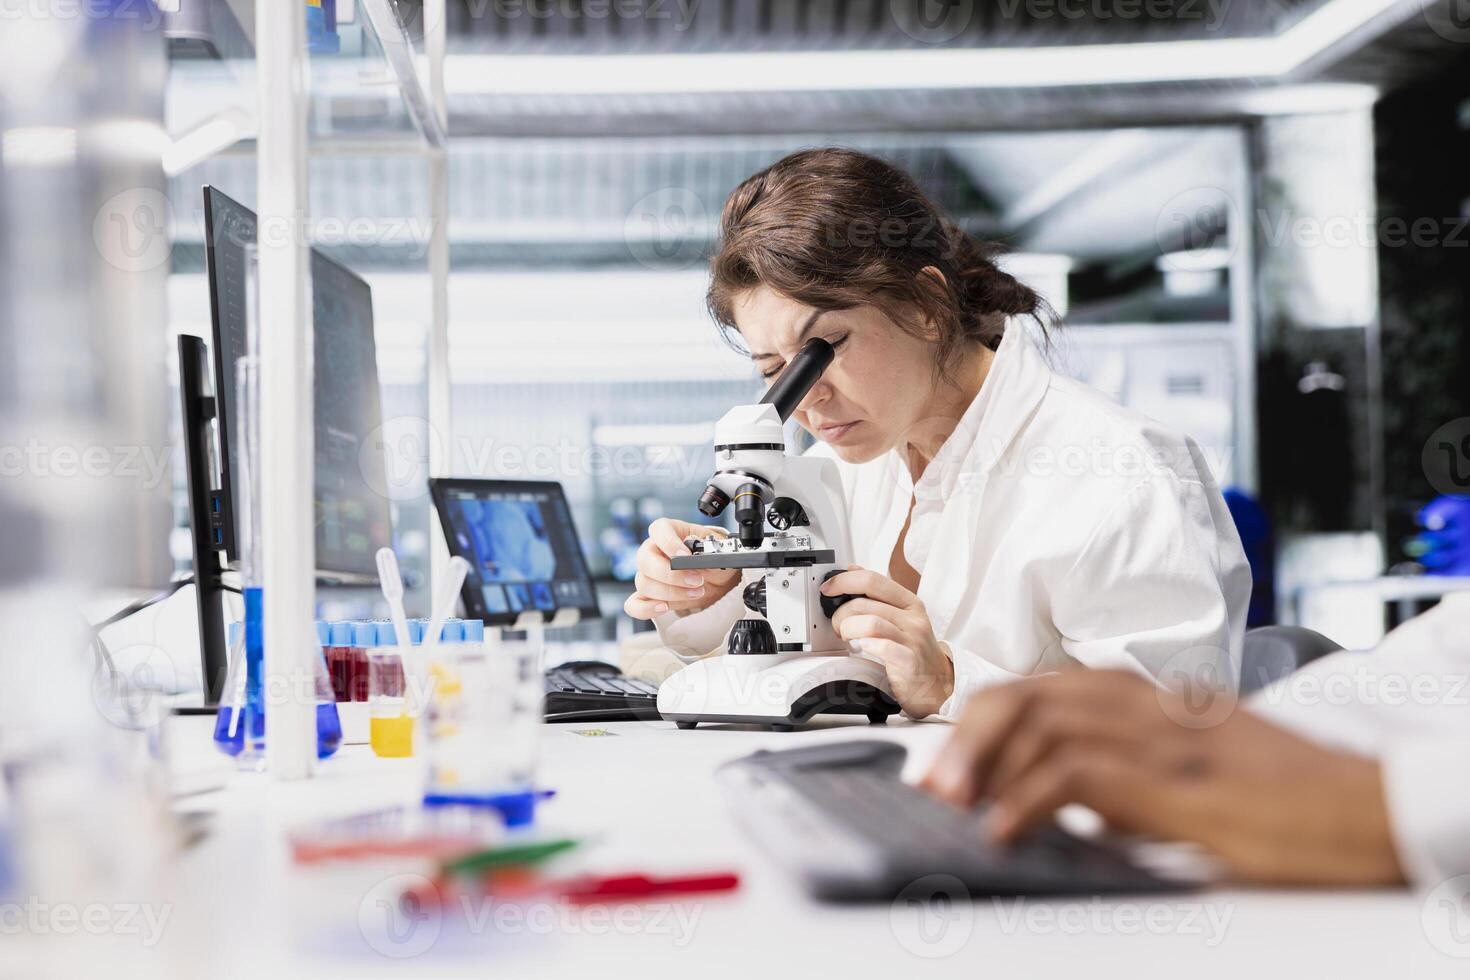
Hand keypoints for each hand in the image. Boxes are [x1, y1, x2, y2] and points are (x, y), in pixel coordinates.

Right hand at [623, 519, 740, 619]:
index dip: (668, 542)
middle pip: (644, 559)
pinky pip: (634, 604)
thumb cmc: (715, 561)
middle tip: (696, 581)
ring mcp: (648, 574)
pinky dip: (646, 608)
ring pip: (643, 583)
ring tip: (696, 592)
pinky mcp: (648, 596)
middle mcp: (654, 551)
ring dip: (670, 592)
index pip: (659, 529)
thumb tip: (696, 545)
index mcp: (671, 532)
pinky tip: (664, 608)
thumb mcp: (720, 552)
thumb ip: (709, 550)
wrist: (718, 582)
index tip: (685, 556)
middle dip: (670, 574)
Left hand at [820, 565, 953, 717]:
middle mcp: (913, 618)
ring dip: (848, 629)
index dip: (844, 581)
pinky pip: (885, 648)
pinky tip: (861, 647)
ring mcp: (913, 640)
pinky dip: (867, 645)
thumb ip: (877, 594)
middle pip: (865, 603)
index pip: (873, 580)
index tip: (827, 589)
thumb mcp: (900, 616)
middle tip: (837, 625)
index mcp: (909, 602)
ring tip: (846, 638)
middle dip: (841, 613)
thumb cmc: (913, 648)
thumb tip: (852, 570)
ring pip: (871, 623)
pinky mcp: (910, 662)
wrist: (936, 682)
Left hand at [920, 671, 1403, 886]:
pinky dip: (1029, 799)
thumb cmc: (1284, 794)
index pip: (1038, 690)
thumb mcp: (1187, 768)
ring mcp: (1159, 734)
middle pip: (1027, 695)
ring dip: (985, 766)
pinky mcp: (1175, 779)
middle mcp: (1144, 702)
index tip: (945, 767)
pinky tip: (1007, 830)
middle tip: (935, 786)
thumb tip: (1059, 797)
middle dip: (968, 737)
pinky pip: (1080, 773)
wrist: (1364, 807)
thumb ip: (1126, 768)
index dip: (980, 725)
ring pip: (1042, 722)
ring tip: (956, 807)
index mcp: (1144, 694)